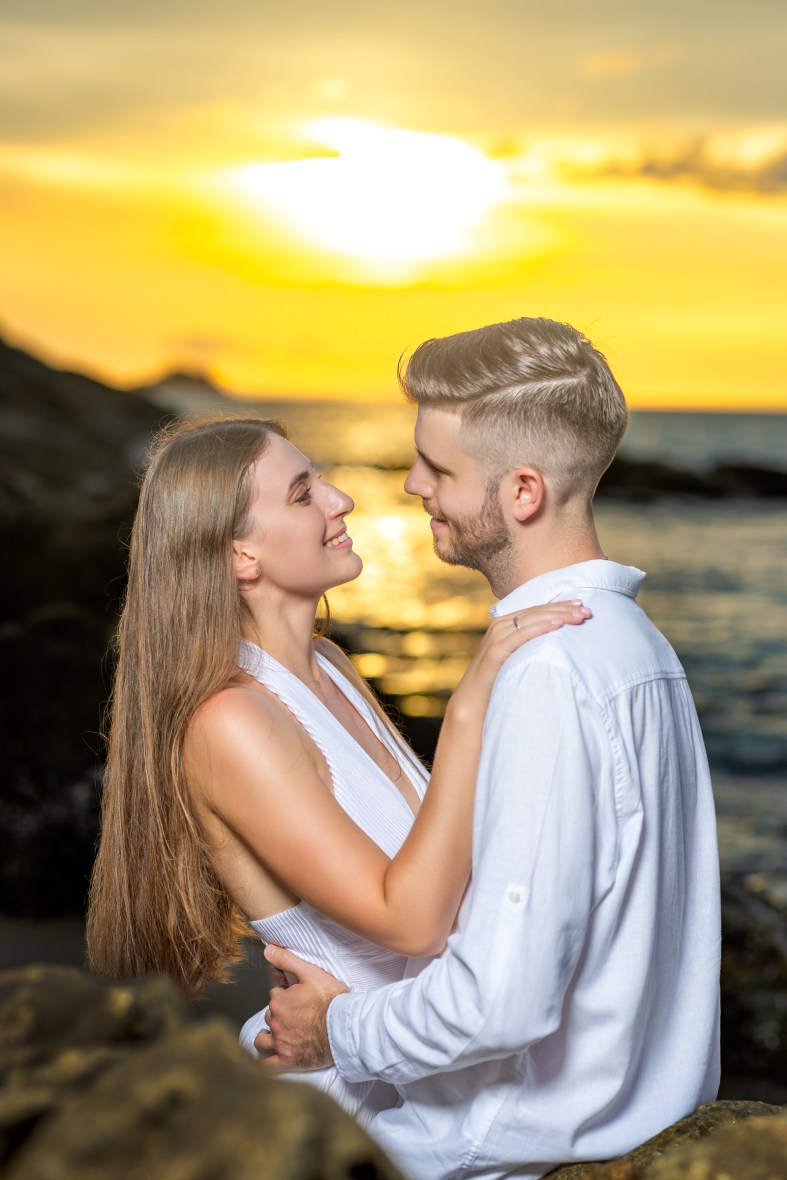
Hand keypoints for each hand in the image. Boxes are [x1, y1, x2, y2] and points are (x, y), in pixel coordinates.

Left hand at [254, 944, 348, 1070]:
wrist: (345, 1028)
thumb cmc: (332, 1001)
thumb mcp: (312, 973)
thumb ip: (287, 960)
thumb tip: (267, 949)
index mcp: (280, 1001)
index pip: (275, 995)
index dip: (286, 995)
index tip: (297, 998)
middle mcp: (276, 1022)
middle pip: (270, 1016)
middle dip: (279, 1015)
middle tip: (295, 1016)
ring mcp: (280, 1043)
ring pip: (262, 1040)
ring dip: (267, 1037)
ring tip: (278, 1035)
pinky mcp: (287, 1061)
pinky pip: (267, 1066)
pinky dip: (264, 1064)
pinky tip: (266, 1060)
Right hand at [450, 600, 590, 715]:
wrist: (473, 700)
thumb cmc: (498, 680)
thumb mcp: (515, 657)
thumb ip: (529, 645)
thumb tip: (557, 642)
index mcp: (505, 623)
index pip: (537, 609)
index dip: (560, 605)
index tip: (582, 605)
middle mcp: (500, 625)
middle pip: (538, 611)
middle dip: (564, 609)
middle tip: (588, 611)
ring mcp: (497, 636)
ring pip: (533, 619)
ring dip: (558, 615)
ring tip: (579, 617)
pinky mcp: (496, 650)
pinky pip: (522, 634)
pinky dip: (541, 627)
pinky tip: (558, 625)